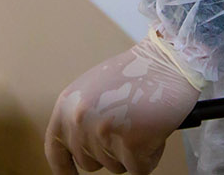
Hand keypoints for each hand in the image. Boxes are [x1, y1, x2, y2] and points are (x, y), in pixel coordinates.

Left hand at [44, 31, 201, 173]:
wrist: (167, 60)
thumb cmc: (136, 73)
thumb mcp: (92, 89)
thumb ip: (80, 116)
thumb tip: (78, 147)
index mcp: (67, 104)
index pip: (55, 149)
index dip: (64, 167)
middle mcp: (79, 119)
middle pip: (90, 163)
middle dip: (110, 152)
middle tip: (126, 126)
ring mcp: (103, 132)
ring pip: (116, 167)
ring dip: (131, 153)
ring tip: (141, 122)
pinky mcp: (130, 143)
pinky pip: (140, 169)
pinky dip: (150, 156)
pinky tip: (154, 131)